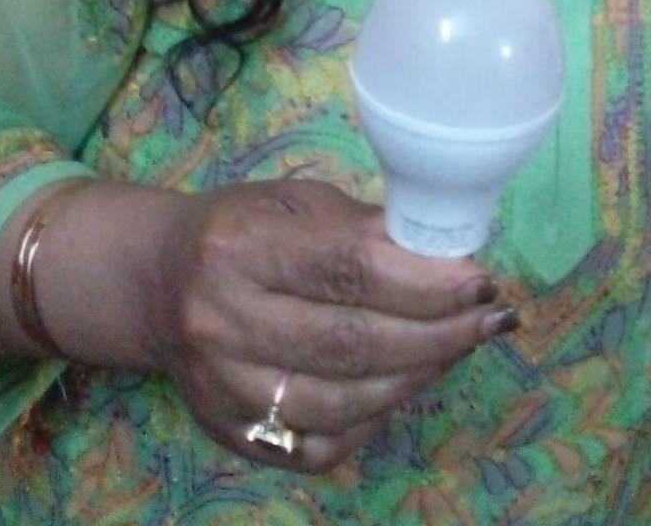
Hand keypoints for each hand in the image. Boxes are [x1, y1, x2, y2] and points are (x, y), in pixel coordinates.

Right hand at [148, 179, 515, 473]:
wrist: (160, 281)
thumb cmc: (245, 228)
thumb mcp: (299, 203)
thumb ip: (367, 229)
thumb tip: (449, 255)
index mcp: (242, 246)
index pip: (349, 269)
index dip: (425, 280)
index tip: (480, 279)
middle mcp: (223, 321)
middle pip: (352, 343)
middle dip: (439, 333)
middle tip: (489, 317)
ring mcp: (223, 389)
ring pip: (343, 403)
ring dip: (417, 375)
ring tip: (457, 345)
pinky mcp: (231, 434)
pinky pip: (321, 446)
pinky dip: (374, 418)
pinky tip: (402, 382)